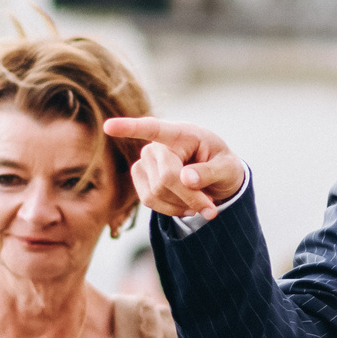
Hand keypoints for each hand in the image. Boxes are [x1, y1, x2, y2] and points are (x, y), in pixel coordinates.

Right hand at [101, 117, 248, 221]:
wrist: (215, 178)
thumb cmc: (222, 166)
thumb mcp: (228, 168)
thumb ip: (210, 172)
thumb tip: (186, 178)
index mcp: (181, 133)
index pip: (153, 128)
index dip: (129, 128)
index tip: (108, 127)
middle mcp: (156, 145)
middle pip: (166, 178)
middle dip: (191, 198)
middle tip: (211, 209)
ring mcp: (145, 161)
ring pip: (157, 193)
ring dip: (183, 206)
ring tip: (200, 202)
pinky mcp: (140, 178)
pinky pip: (150, 201)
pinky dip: (172, 210)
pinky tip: (186, 205)